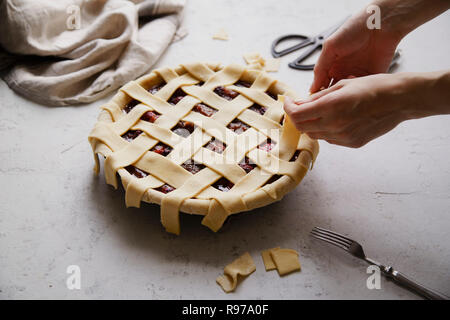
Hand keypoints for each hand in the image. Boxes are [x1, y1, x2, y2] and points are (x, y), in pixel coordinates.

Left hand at [285, 74, 414, 147]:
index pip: (297, 114)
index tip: (288, 101)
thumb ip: (318, 97)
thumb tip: (300, 103)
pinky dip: (324, 129)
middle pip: (302, 126)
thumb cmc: (373, 87)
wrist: (400, 100)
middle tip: (297, 106)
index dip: (288, 107)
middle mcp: (335, 125)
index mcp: (331, 107)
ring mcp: (343, 137)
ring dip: (309, 123)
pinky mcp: (352, 143)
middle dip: (296, 116)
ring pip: (314, 134)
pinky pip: (329, 138)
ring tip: (315, 111)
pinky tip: (331, 118)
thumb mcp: (341, 85)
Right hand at [310, 7, 400, 92]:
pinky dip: (360, 91)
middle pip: (335, 91)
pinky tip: (357, 88)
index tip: (316, 101)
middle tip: (330, 101)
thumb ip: (320, 68)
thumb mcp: (330, 47)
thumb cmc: (354, 30)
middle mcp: (344, 71)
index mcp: (332, 65)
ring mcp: (358, 74)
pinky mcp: (371, 76)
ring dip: (346, 94)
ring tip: (344, 92)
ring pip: (349, 93)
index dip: (319, 93)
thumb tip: (312, 86)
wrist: (378, 25)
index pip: (322, 84)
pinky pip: (364, 89)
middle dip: (332, 97)